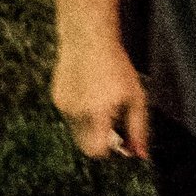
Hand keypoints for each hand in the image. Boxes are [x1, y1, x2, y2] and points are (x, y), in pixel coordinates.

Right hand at [55, 40, 153, 158]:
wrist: (86, 40)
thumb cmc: (116, 68)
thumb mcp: (136, 98)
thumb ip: (138, 129)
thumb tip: (139, 154)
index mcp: (97, 114)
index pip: (96, 151)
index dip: (109, 151)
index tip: (120, 141)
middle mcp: (76, 113)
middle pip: (85, 146)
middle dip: (99, 141)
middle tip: (113, 123)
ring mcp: (63, 105)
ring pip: (77, 132)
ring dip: (89, 128)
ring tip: (100, 104)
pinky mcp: (56, 97)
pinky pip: (70, 117)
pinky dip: (80, 114)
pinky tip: (88, 93)